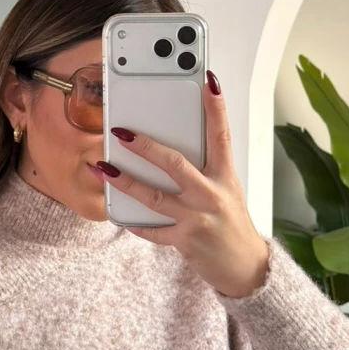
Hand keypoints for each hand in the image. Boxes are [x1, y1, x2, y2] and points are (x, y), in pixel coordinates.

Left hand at [88, 69, 270, 298]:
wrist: (244, 267)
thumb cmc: (231, 224)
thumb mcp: (226, 191)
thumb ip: (203, 171)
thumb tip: (170, 150)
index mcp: (224, 177)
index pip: (221, 135)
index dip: (216, 108)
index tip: (209, 82)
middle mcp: (211, 194)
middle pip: (175, 164)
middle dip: (146, 146)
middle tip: (122, 132)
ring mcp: (196, 218)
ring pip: (154, 196)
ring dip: (125, 181)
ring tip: (104, 168)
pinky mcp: (184, 239)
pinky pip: (152, 230)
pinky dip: (135, 223)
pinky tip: (118, 213)